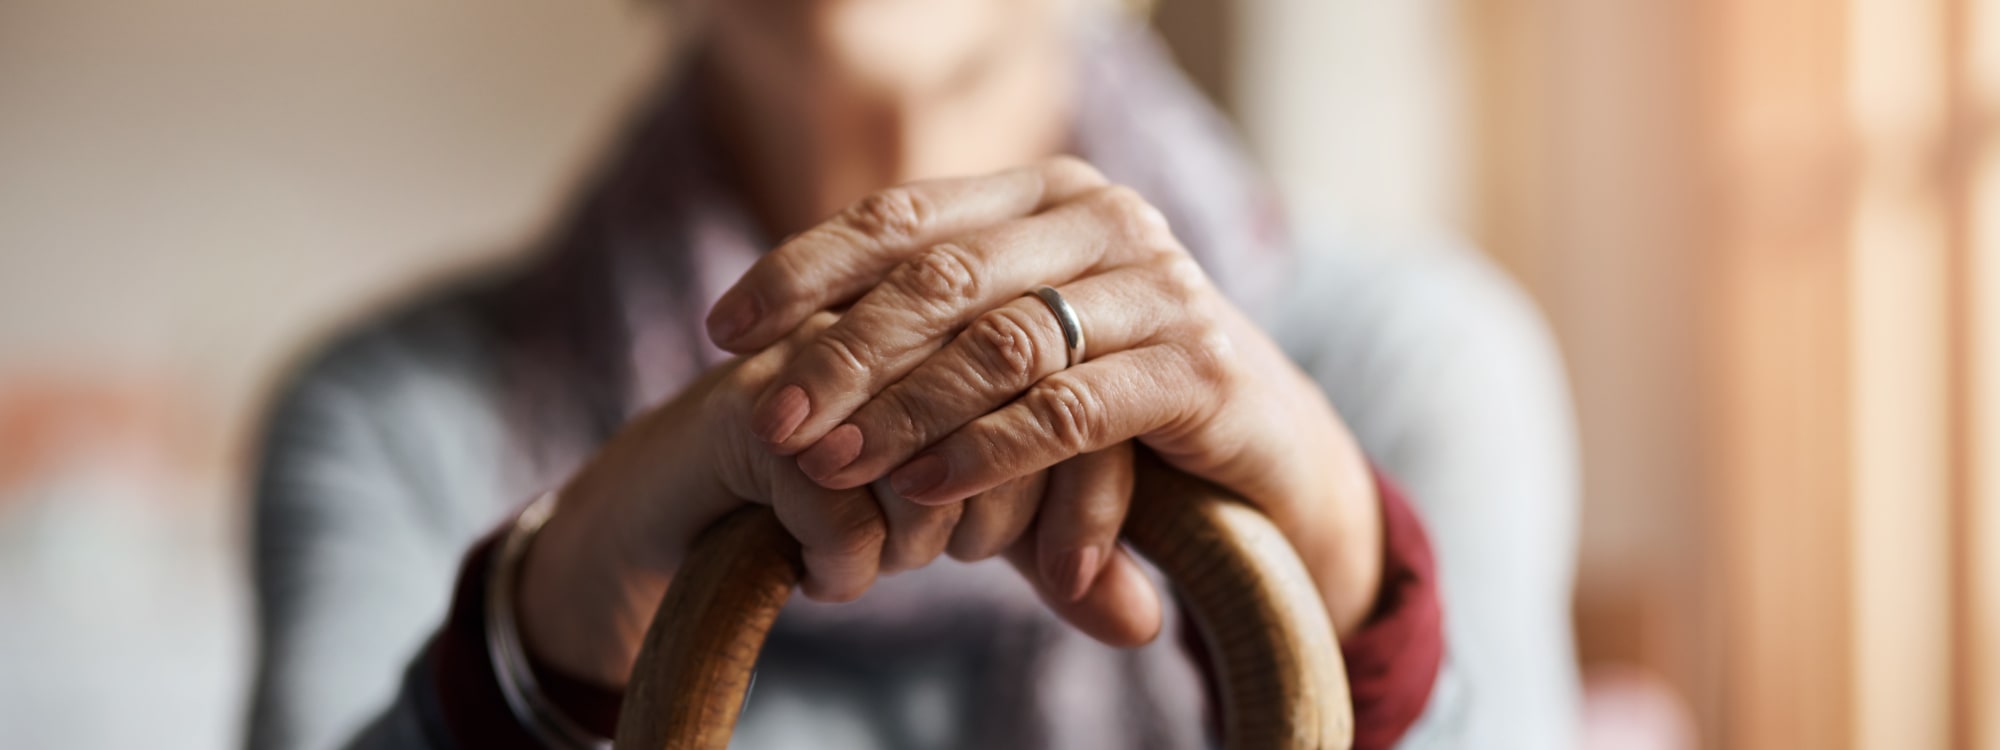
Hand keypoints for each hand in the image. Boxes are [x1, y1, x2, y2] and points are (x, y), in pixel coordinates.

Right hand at [516, 312, 1159, 688]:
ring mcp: (825, 352)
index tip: (1065, 574)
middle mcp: (903, 314)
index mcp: (974, 310)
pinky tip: (829, 578)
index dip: (1088, 497)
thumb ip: (1064, 557)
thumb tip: (1149, 622)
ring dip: (920, 538)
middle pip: (1015, 414)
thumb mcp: (973, 524)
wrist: (674, 508)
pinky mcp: (753, 411)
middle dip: (1003, 519)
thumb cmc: (842, 500)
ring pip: (929, 457)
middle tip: (955, 559)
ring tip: (891, 564)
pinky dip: (847, 563)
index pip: (1080, 388)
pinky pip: (840, 502)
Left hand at [706, 157, 1384, 633]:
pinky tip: (922, 487)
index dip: (805, 267)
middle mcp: (1105, 219)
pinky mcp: (1198, 367)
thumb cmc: (1117, 403)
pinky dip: (986, 452)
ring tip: (832, 464)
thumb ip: (929, 334)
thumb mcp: (1018, 353)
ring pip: (1000, 341)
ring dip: (903, 409)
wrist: (1270, 458)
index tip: (725, 328)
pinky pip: (1068, 409)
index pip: (905, 215)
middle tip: (768, 416)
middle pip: (942, 276)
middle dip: (841, 351)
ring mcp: (1160, 286)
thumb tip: (774, 347)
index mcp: (1048, 195)